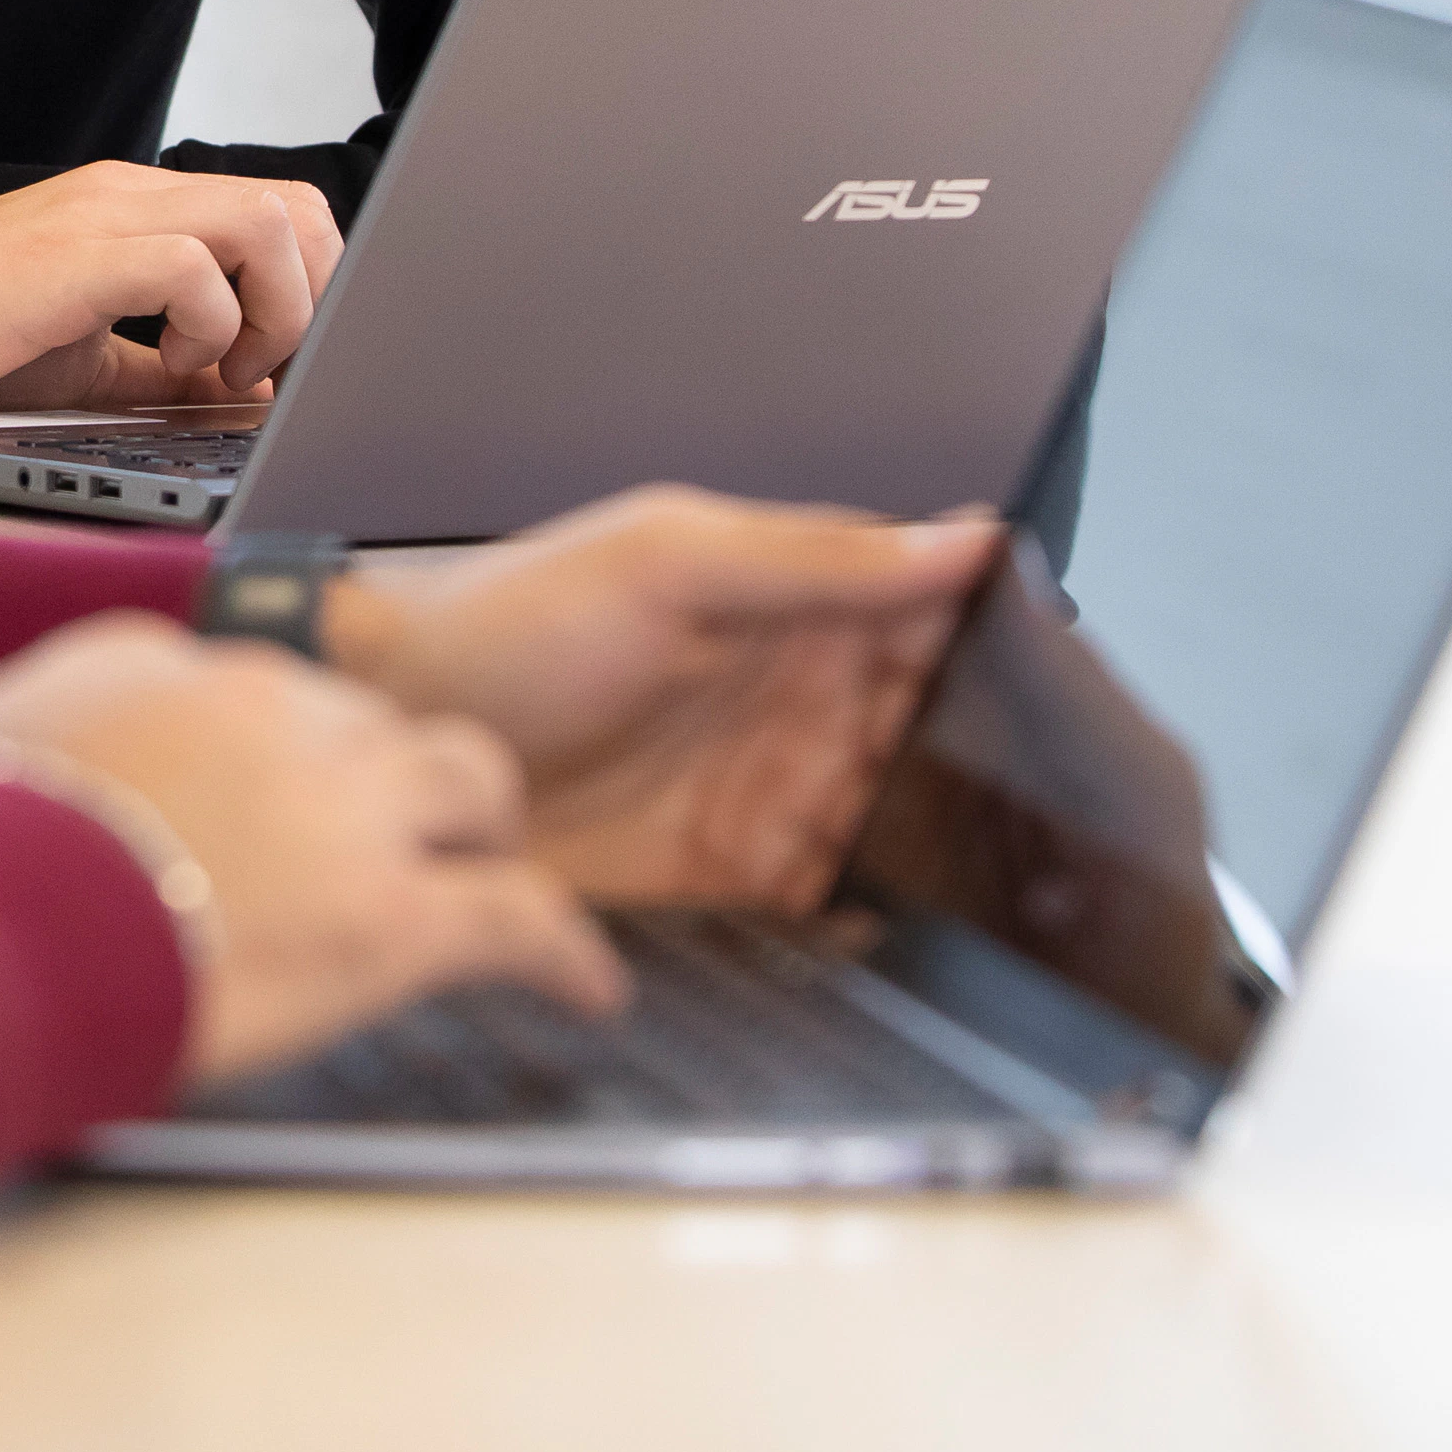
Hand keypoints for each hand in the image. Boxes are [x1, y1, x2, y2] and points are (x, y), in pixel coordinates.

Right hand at [0, 163, 344, 416]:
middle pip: (299, 205)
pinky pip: (194, 267)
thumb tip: (250, 396)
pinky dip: (210, 328)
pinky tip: (166, 369)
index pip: (282, 209)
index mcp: (139, 208)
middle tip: (264, 370)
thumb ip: (167, 366)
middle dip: (312, 298)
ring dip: (272, 310)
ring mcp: (103, 215)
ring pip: (266, 222)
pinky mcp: (72, 255)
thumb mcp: (85, 361)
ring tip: (218, 371)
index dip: (311, 289)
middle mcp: (131, 194)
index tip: (279, 365)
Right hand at [0, 614, 624, 1082]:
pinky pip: (519, 915)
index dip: (277, 747)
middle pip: (372, 723)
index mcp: (168, 668)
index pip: (255, 688)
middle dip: (385, 777)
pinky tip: (588, 984)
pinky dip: (563, 952)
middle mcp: (275, 708)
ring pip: (469, 783)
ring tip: (490, 873)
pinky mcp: (395, 912)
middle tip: (384, 836)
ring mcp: (346, 805)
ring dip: (481, 829)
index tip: (270, 786)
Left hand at [326, 488, 998, 909]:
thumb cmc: (508, 617)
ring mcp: (763, 781)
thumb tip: (961, 537)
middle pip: (926, 721)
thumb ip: (817, 558)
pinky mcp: (728, 873)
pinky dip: (876, 905)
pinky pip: (830, 895)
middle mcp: (787, 689)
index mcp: (785, 595)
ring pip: (894, 812)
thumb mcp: (668, 562)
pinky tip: (916, 914)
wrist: (393, 730)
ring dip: (940, 834)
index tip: (1058, 671)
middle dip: (982, 752)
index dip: (995, 635)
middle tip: (1041, 789)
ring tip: (1003, 862)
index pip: (925, 606)